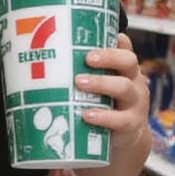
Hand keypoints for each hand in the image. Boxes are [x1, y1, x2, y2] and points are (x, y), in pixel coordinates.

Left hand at [74, 32, 149, 152]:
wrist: (122, 139)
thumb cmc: (103, 105)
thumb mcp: (98, 87)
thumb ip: (80, 73)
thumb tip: (39, 60)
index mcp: (124, 69)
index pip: (124, 47)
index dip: (116, 40)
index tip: (98, 36)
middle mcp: (133, 81)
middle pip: (128, 61)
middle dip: (108, 57)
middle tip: (87, 58)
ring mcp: (135, 103)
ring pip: (124, 88)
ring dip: (101, 83)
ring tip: (80, 83)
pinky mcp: (131, 125)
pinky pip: (120, 119)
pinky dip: (103, 117)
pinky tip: (87, 115)